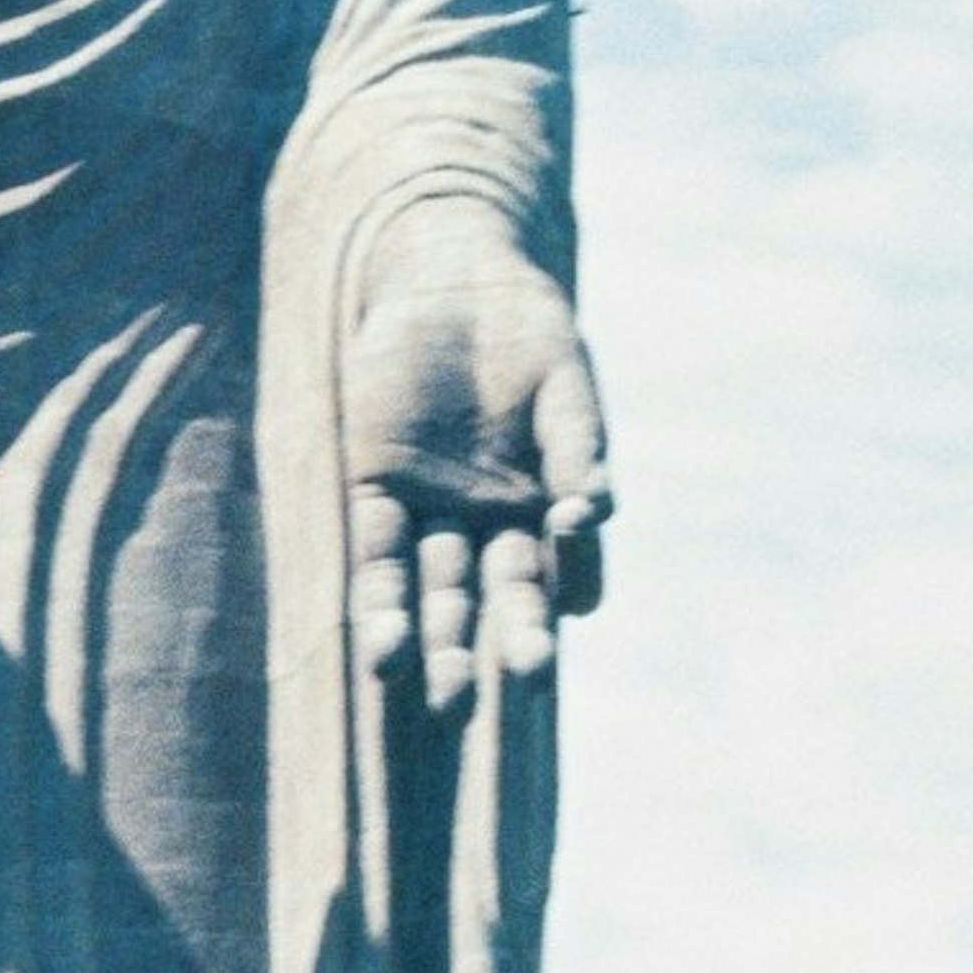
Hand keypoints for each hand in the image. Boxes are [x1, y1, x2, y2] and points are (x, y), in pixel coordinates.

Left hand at [340, 207, 608, 710]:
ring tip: (443, 698)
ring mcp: (435, 511)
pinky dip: (384, 602)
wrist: (450, 274)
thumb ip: (578, 448)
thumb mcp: (563, 384)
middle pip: (503, 595)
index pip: (564, 573)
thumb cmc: (523, 332)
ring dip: (441, 644)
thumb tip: (596, 512)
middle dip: (512, 640)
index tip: (575, 585)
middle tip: (524, 681)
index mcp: (549, 507)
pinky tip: (387, 650)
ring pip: (438, 592)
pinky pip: (378, 555)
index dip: (572, 581)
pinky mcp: (376, 488)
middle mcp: (492, 523)